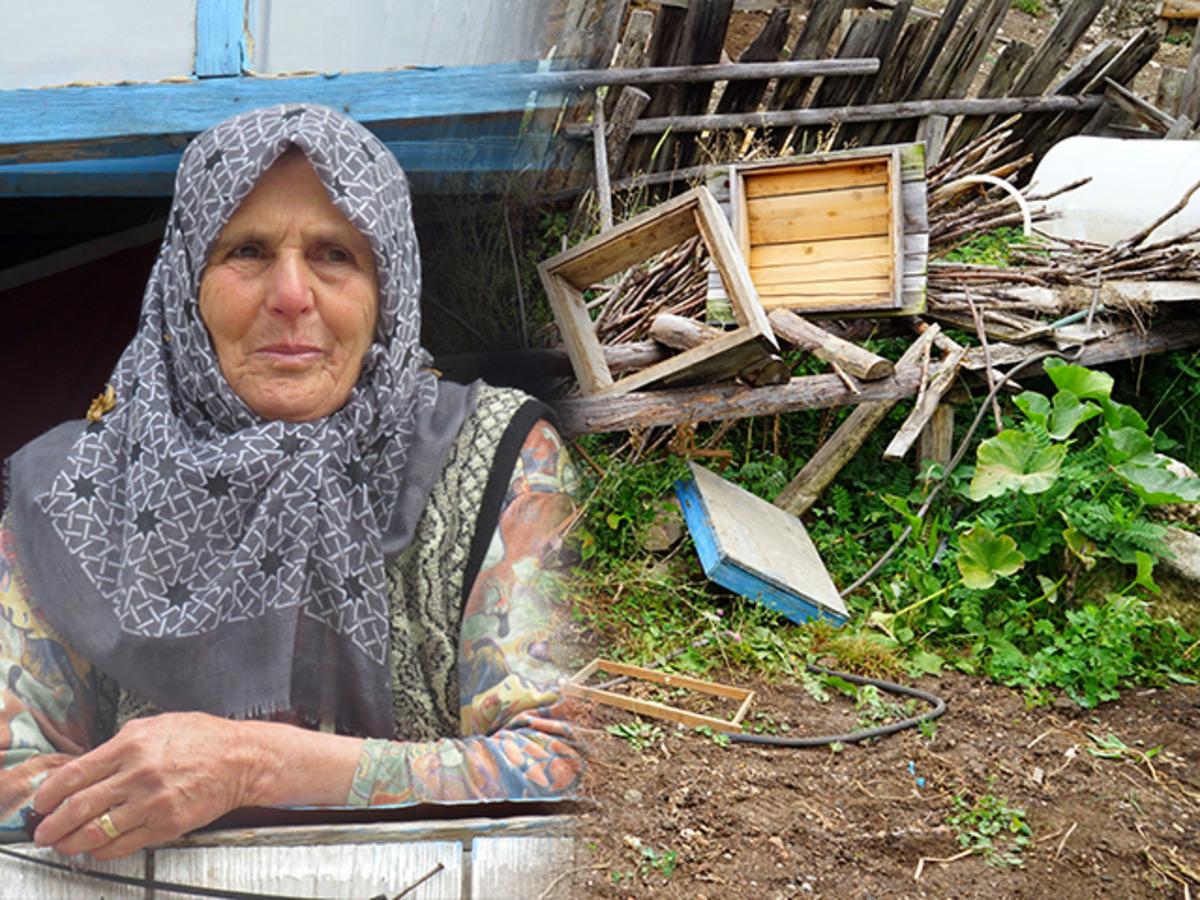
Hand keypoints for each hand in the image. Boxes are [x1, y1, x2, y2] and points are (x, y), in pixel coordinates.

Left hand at [32, 712, 264, 859]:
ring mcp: (152, 802)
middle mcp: (139, 774)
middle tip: (43, 831)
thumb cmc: (203, 739)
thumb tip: (87, 767)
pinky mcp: (167, 824)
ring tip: (65, 844)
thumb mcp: (156, 726)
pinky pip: (123, 845)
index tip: (41, 803)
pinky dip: (103, 850)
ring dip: (72, 842)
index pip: (73, 775)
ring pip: (96, 832)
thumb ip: (120, 745)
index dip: (49, 794)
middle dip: (52, 825)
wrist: (242, 759)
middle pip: (78, 807)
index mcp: (131, 745)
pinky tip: (99, 847)